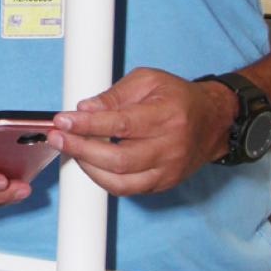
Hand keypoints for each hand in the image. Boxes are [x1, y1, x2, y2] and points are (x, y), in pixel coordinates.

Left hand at [52, 67, 233, 196]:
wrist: (212, 121)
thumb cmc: (178, 98)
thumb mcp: (147, 80)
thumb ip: (114, 95)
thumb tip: (84, 109)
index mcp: (167, 116)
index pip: (121, 124)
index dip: (87, 124)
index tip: (63, 121)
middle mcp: (170, 147)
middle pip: (118, 159)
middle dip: (81, 149)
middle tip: (58, 138)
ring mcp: (167, 170)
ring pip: (121, 182)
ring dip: (89, 168)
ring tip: (71, 150)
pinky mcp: (163, 184)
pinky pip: (127, 189)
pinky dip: (104, 179)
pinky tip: (91, 162)